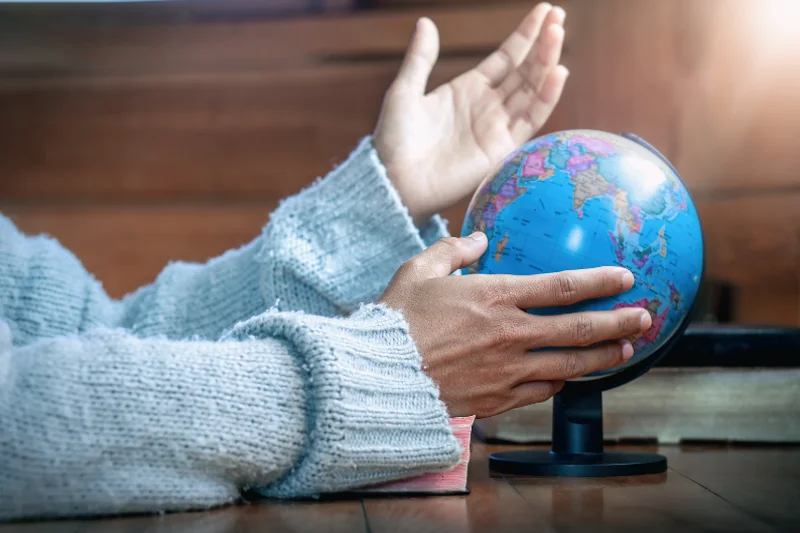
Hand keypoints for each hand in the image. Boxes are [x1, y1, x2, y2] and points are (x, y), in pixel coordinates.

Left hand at [373, 3, 567, 224]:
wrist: (395, 180)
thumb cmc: (395, 140)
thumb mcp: (404, 91)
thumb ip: (420, 58)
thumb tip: (426, 21)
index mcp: (468, 89)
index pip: (506, 57)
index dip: (526, 35)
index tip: (545, 10)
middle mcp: (488, 106)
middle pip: (525, 70)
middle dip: (544, 44)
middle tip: (559, 16)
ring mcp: (498, 127)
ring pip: (532, 90)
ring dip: (548, 63)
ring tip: (558, 34)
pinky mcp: (503, 149)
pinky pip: (531, 120)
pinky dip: (547, 97)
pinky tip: (557, 72)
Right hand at [379, 234, 651, 417]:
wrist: (377, 375)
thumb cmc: (395, 320)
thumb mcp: (418, 271)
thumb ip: (452, 250)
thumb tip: (478, 238)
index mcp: (494, 297)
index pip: (563, 287)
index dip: (600, 281)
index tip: (625, 278)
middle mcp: (509, 334)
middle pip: (578, 328)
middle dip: (618, 322)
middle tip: (646, 317)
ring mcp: (506, 370)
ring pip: (569, 364)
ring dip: (603, 356)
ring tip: (625, 350)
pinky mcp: (497, 398)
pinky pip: (541, 390)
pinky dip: (561, 381)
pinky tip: (570, 376)